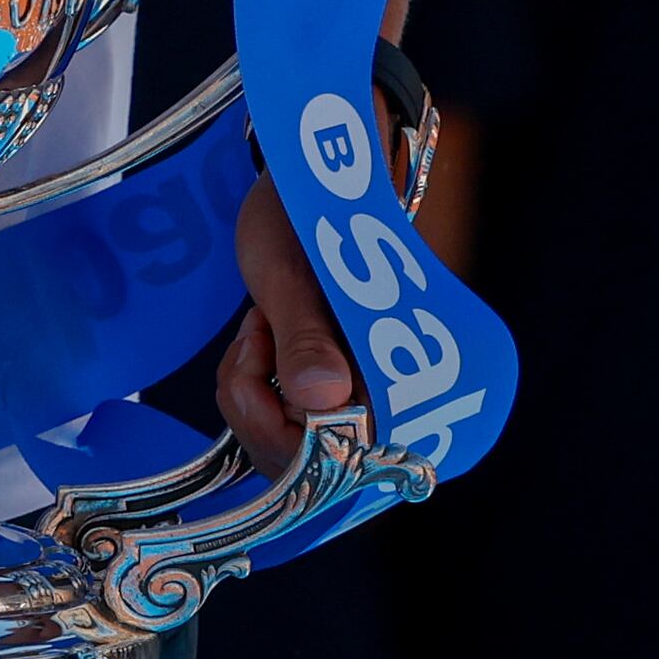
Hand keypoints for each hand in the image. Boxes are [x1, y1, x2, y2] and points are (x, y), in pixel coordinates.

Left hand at [212, 168, 364, 465]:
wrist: (303, 190)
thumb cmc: (305, 220)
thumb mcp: (294, 275)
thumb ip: (308, 337)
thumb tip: (323, 400)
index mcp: (405, 373)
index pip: (355, 461)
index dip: (291, 437)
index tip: (260, 366)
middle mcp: (389, 401)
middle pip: (317, 469)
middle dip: (263, 410)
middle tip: (257, 332)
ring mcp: (357, 402)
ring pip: (291, 454)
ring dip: (254, 396)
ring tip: (261, 327)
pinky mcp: (328, 397)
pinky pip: (280, 430)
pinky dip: (253, 392)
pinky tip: (259, 341)